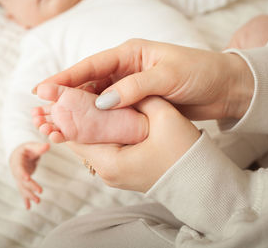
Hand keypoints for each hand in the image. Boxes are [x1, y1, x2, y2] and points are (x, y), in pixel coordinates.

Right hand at [9, 142, 49, 208]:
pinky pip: (23, 192)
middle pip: (23, 181)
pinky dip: (26, 200)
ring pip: (23, 188)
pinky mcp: (22, 183)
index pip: (19, 168)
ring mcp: (18, 179)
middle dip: (31, 187)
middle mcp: (16, 172)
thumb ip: (39, 147)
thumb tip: (48, 146)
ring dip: (29, 195)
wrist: (17, 155)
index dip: (23, 173)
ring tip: (38, 201)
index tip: (27, 178)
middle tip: (40, 192)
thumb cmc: (26, 149)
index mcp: (17, 161)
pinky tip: (28, 208)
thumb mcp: (32, 146)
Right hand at [36, 39, 253, 120]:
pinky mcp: (137, 105)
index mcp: (130, 53)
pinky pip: (112, 114)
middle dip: (66, 99)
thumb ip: (135, 87)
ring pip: (97, 101)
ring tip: (57, 128)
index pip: (91, 65)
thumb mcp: (168, 76)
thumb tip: (103, 103)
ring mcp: (130, 88)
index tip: (43, 90)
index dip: (66, 78)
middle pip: (88, 84)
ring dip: (78, 114)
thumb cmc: (200, 73)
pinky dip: (97, 123)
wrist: (226, 88)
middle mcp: (125, 69)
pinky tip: (83, 134)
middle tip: (44, 114)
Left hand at [66, 96, 200, 192]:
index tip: (65, 90)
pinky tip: (105, 112)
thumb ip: (138, 96)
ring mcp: (113, 174)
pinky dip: (101, 130)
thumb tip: (118, 86)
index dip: (69, 110)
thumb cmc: (185, 153)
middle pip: (79, 138)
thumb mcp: (164, 117)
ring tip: (84, 97)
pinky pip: (103, 147)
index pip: (75, 134)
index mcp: (110, 162)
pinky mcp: (122, 171)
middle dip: (75, 115)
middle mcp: (106, 172)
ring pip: (91, 142)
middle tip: (70, 91)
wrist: (202, 181)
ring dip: (88, 122)